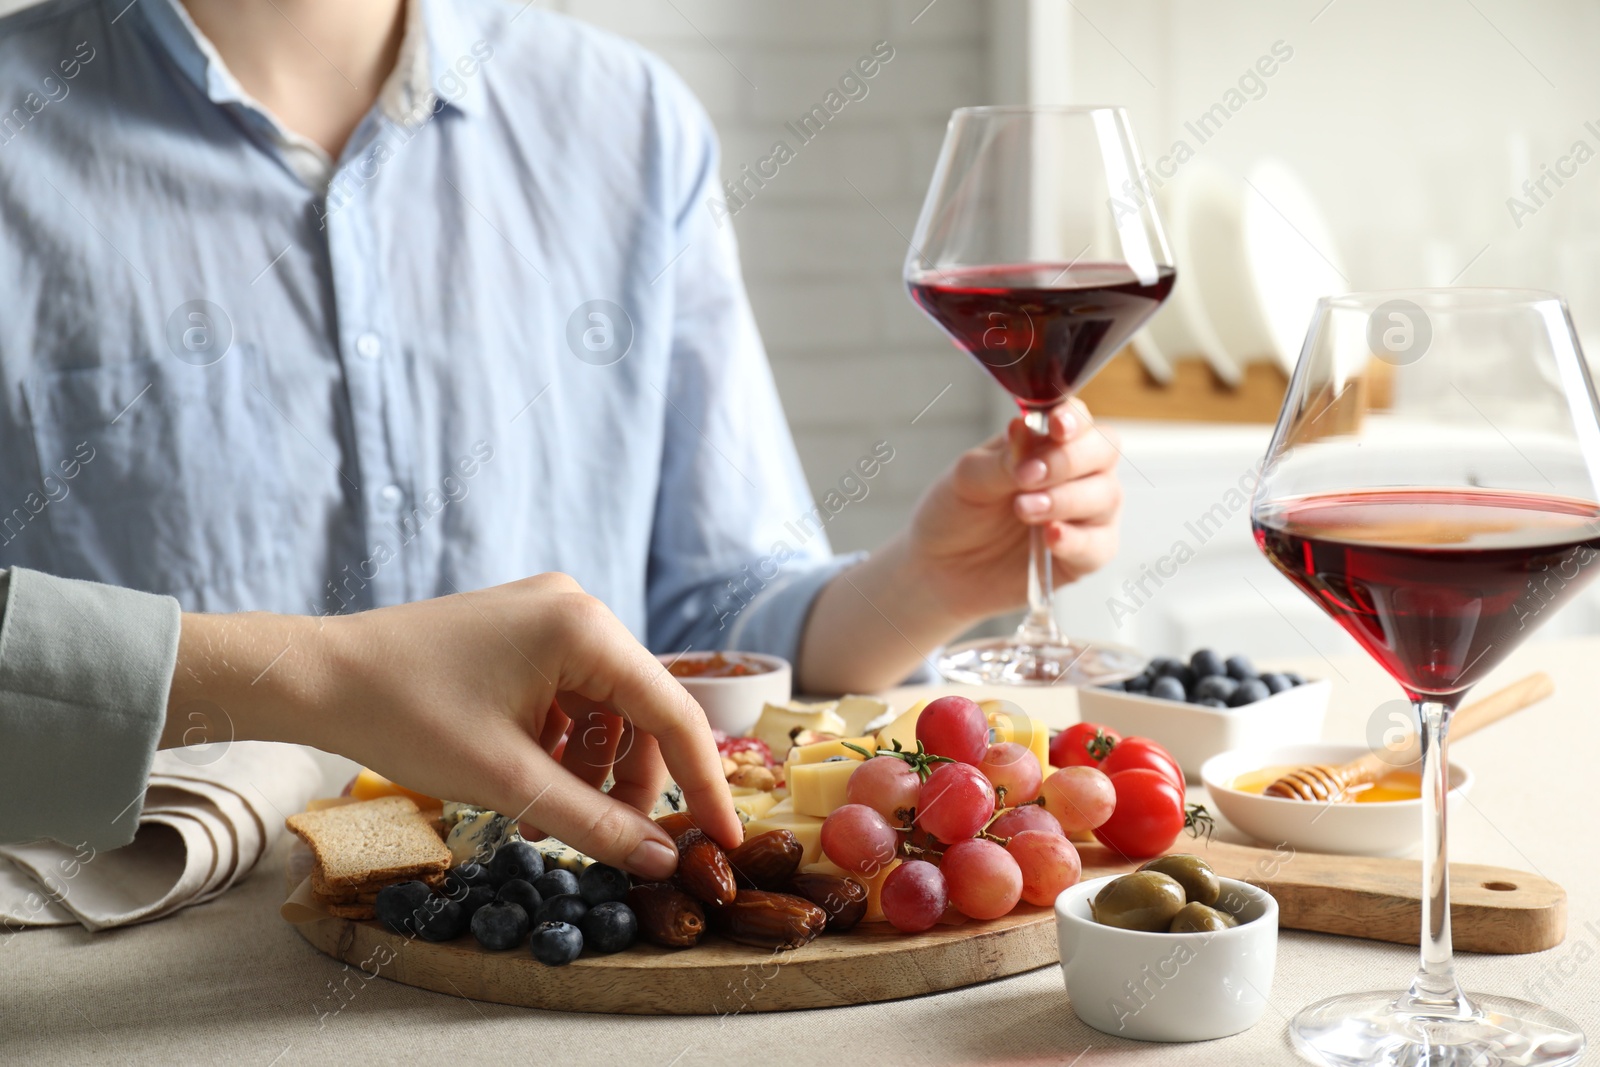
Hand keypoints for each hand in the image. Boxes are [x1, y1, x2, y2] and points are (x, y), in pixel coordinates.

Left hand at [166, 574, 741, 879]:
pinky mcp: (523, 635)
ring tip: (552, 821)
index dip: (703, 780)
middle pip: (640, 711)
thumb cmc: (405, 715)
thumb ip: (593, 823)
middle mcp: (577, 609)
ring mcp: (548, 617)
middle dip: (632, 782)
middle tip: (616, 843)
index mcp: (583, 627)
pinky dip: (563, 748)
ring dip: (592, 771)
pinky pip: (571, 698)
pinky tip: (533, 788)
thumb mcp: (507, 782)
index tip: (727, 836)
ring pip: (605, 710)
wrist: (316, 678)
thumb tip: (660, 859)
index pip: (673, 711)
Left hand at [906, 399, 1122, 621]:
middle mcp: (1075, 473)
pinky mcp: (1085, 554)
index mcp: (1046, 442)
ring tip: (1024, 509)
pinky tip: (1050, 537)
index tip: (1056, 426)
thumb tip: (1024, 429)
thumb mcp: (968, 480)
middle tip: (1028, 477)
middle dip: (1068, 461)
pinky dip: (1076, 540)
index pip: (1077, 418)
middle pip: (1103, 452)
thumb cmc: (957, 514)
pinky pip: (1099, 545)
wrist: (941, 569)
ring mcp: (1085, 513)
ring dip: (1066, 500)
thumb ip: (1001, 459)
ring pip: (1105, 496)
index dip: (1073, 419)